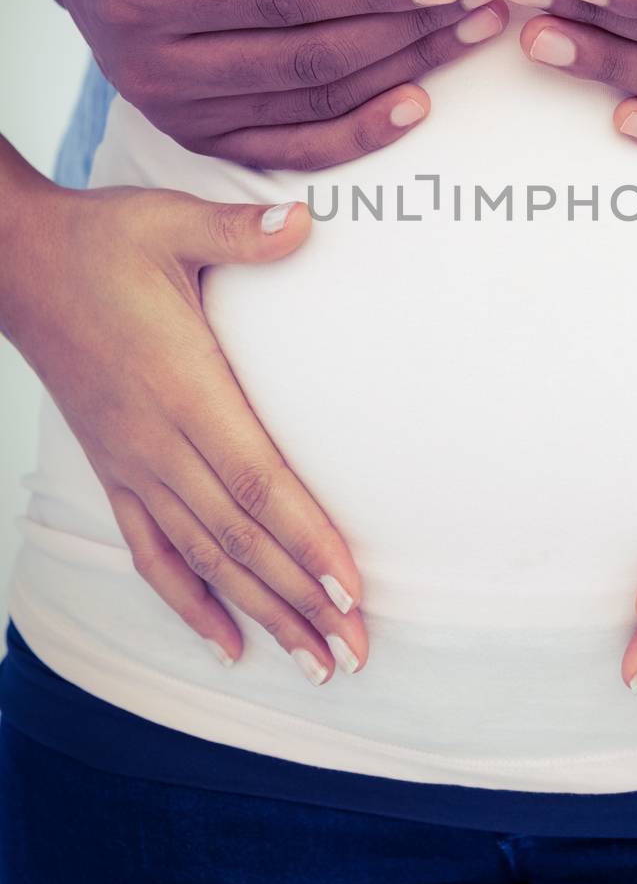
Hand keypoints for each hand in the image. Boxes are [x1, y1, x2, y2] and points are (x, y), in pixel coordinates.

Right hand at [2, 169, 367, 682]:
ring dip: (261, 612)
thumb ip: (238, 233)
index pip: (254, 480)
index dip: (304, 536)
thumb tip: (303, 222)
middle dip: (301, 597)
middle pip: (238, 537)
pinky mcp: (113, 469)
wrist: (18, 263)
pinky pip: (151, 550)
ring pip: (203, 557)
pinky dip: (189, 601)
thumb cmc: (103, 240)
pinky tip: (228, 641)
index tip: (349, 585)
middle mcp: (155, 440)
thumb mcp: (170, 221)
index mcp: (181, 385)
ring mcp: (131, 462)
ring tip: (314, 662)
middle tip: (355, 648)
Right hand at [42, 0, 505, 168]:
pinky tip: (420, 101)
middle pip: (308, 55)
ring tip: (475, 27)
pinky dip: (361, 133)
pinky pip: (296, 149)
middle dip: (407, 25)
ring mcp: (181, 115)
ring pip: (315, 101)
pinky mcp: (206, 141)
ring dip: (407, 67)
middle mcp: (155, 68)